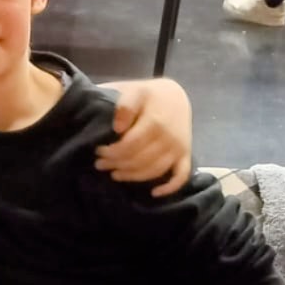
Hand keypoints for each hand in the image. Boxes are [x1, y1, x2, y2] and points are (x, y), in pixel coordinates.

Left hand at [98, 81, 193, 196]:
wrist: (174, 96)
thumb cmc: (149, 95)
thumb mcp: (135, 91)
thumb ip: (125, 106)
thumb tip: (118, 128)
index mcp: (156, 123)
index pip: (129, 146)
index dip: (112, 152)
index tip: (98, 151)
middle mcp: (169, 138)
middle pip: (139, 160)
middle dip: (116, 165)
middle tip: (100, 164)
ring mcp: (179, 148)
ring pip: (154, 171)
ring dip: (133, 176)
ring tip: (115, 174)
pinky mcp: (185, 154)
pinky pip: (181, 175)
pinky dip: (170, 187)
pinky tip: (154, 193)